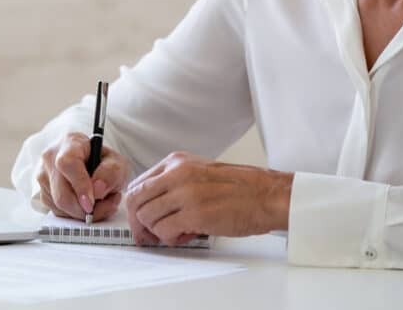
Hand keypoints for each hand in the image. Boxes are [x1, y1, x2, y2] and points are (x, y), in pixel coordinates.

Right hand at [37, 132, 131, 221]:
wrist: (94, 166)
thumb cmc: (104, 162)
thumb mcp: (117, 163)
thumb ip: (112, 173)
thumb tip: (97, 190)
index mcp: (70, 143)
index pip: (68, 164)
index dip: (79, 185)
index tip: (92, 202)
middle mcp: (51, 158)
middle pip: (61, 193)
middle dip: (84, 208)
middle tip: (105, 207)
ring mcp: (43, 176)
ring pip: (59, 206)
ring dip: (83, 213)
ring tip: (101, 203)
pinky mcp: (43, 193)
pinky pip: (58, 212)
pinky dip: (76, 215)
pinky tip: (87, 204)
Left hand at [123, 151, 293, 245]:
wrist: (266, 195)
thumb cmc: (238, 188)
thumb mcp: (199, 173)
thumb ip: (173, 183)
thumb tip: (151, 207)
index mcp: (176, 162)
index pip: (138, 185)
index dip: (137, 208)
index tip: (143, 221)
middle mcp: (176, 174)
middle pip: (136, 201)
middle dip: (140, 224)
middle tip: (152, 235)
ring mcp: (184, 193)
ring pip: (147, 218)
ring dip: (159, 232)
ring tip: (179, 232)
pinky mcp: (194, 214)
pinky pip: (164, 231)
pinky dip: (171, 239)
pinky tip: (187, 235)